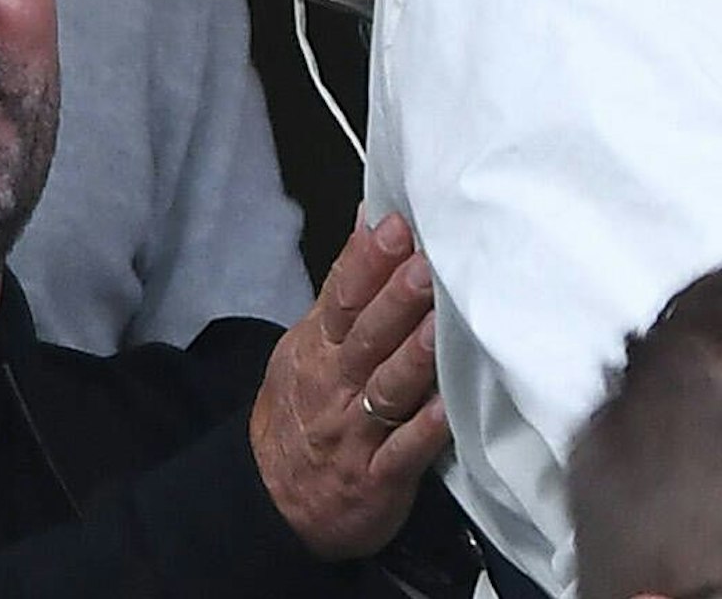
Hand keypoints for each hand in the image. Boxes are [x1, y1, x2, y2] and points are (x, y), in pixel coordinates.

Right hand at [247, 210, 447, 559]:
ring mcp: (354, 431)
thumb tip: (372, 220)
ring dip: (413, 357)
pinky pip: (402, 453)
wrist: (273, 500)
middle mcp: (334, 383)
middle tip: (425, 263)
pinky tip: (448, 409)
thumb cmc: (306, 409)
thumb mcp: (311, 346)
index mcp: (318, 347)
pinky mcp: (376, 478)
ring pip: (386, 389)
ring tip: (441, 324)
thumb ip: (345, 290)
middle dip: (395, 299)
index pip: (341, 296)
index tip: (396, 224)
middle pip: (365, 337)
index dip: (367, 261)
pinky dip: (423, 431)